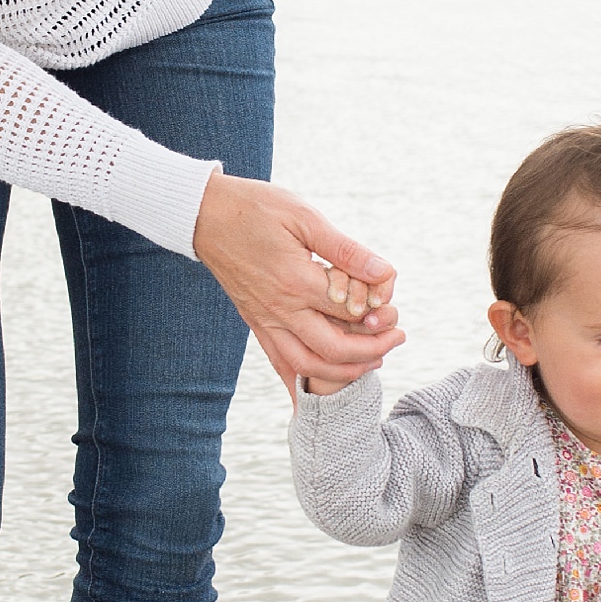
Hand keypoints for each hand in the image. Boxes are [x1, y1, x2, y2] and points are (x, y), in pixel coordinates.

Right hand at [193, 171, 403, 393]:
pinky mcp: (255, 323)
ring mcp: (264, 320)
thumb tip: (384, 271)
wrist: (204, 215)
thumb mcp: (304, 217)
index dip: (377, 311)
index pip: (349, 311)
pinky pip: (280, 362)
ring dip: (345, 371)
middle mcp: (280, 309)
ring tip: (373, 360)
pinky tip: (316, 393)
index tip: (391, 301)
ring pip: (308, 366)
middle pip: (334, 349)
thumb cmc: (255, 208)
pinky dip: (300, 382)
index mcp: (296, 281)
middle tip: (396, 338)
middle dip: (372, 351)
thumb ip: (345, 249)